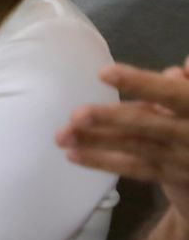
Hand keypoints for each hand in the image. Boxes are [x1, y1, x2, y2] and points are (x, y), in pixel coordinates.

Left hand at [58, 58, 188, 216]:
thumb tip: (185, 65)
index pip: (172, 94)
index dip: (141, 84)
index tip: (104, 73)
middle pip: (148, 125)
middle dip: (111, 119)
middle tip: (76, 115)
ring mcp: (178, 158)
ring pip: (135, 147)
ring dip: (97, 141)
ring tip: (62, 136)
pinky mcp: (166, 174)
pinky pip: (133, 168)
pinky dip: (102, 162)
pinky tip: (72, 154)